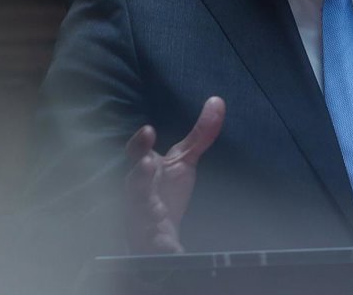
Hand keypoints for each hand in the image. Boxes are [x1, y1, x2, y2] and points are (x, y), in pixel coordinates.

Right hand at [123, 96, 225, 252]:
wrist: (157, 233)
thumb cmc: (165, 190)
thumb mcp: (184, 161)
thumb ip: (200, 134)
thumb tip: (218, 100)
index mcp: (145, 170)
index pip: (136, 154)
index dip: (139, 144)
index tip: (148, 130)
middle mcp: (139, 193)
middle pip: (134, 185)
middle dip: (139, 175)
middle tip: (147, 164)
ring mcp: (142, 219)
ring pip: (139, 215)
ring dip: (146, 211)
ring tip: (157, 210)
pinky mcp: (152, 242)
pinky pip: (156, 246)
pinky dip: (164, 248)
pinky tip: (174, 251)